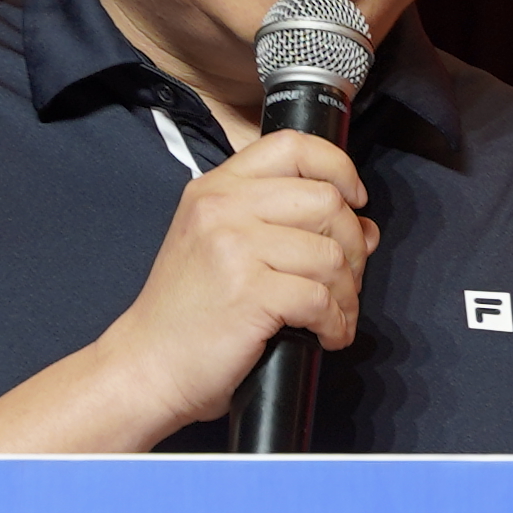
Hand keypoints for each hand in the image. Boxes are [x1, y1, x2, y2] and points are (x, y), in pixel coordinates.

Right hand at [95, 131, 379, 438]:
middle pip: (325, 201)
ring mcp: (234, 248)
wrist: (148, 366)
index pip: (292, 147)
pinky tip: (327, 335)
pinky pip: (321, 298)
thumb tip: (365, 228)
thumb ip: (288, 226)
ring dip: (348, 291)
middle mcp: (222, 208)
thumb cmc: (187, 313)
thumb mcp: (223, 248)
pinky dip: (336, 323)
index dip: (338, 168)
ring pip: (330, 253)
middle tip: (347, 277)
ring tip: (337, 314)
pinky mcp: (249, 292)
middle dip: (352, 244)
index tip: (355, 199)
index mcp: (216, 189)